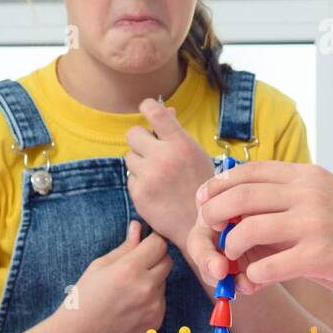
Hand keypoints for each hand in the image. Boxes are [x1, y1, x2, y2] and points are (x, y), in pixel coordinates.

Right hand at [58, 220, 171, 332]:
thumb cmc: (85, 297)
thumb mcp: (100, 266)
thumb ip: (125, 246)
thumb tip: (138, 227)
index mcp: (130, 269)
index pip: (159, 244)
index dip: (152, 241)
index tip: (146, 243)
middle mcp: (146, 287)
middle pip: (167, 260)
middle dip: (155, 258)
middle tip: (136, 265)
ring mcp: (153, 306)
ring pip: (164, 280)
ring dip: (153, 279)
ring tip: (129, 288)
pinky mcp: (156, 320)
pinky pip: (161, 300)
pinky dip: (151, 298)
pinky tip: (131, 304)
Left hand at [125, 99, 215, 249]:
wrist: (200, 225)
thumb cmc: (202, 186)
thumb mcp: (197, 155)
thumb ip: (178, 134)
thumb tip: (165, 110)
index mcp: (181, 145)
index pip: (154, 113)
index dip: (147, 106)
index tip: (147, 108)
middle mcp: (163, 158)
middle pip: (133, 133)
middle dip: (140, 140)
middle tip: (151, 149)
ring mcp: (149, 177)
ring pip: (130, 157)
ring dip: (140, 162)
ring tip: (158, 175)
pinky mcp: (138, 194)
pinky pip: (130, 178)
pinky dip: (140, 182)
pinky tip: (156, 191)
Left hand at [191, 162, 332, 294]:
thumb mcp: (328, 196)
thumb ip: (293, 196)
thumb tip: (247, 207)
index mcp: (309, 175)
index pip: (249, 170)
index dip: (219, 184)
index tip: (205, 201)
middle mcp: (309, 192)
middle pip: (240, 195)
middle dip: (214, 214)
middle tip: (208, 231)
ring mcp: (314, 222)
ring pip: (247, 230)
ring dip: (231, 248)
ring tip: (232, 262)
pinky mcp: (320, 254)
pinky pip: (269, 266)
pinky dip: (254, 276)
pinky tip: (256, 281)